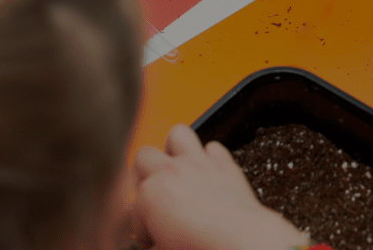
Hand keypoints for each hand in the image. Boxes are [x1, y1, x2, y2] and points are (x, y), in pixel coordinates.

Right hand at [132, 124, 307, 249]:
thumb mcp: (163, 245)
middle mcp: (172, 172)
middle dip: (144, 174)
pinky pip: (213, 147)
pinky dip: (209, 157)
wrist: (239, 241)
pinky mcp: (225, 164)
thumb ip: (153, 232)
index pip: (133, 204)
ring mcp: (199, 163)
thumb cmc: (201, 244)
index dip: (141, 225)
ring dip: (174, 148)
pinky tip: (207, 172)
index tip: (150, 238)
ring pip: (177, 134)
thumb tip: (155, 240)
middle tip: (152, 195)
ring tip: (174, 167)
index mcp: (150, 194)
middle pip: (143, 156)